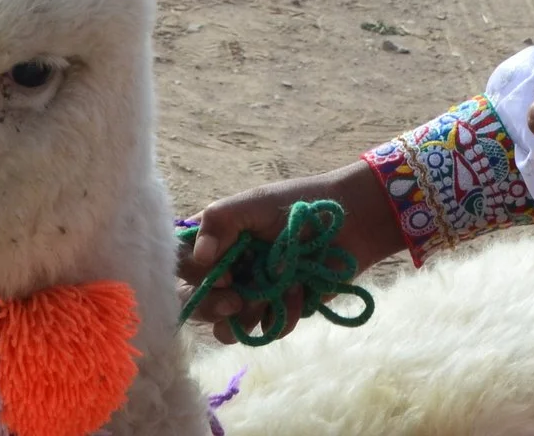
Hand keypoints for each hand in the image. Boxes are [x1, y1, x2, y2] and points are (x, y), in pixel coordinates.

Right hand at [180, 161, 402, 344]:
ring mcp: (253, 295)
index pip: (182, 267)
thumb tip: (198, 257)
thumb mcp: (254, 203)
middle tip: (236, 299)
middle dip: (213, 306)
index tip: (216, 269)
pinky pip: (266, 331)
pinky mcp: (280, 312)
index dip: (192, 275)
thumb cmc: (300, 205)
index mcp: (217, 243)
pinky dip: (283, 316)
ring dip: (248, 314)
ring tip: (275, 293)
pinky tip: (300, 294)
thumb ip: (219, 221)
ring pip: (226, 327)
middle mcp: (229, 271)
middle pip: (196, 304)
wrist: (351, 221)